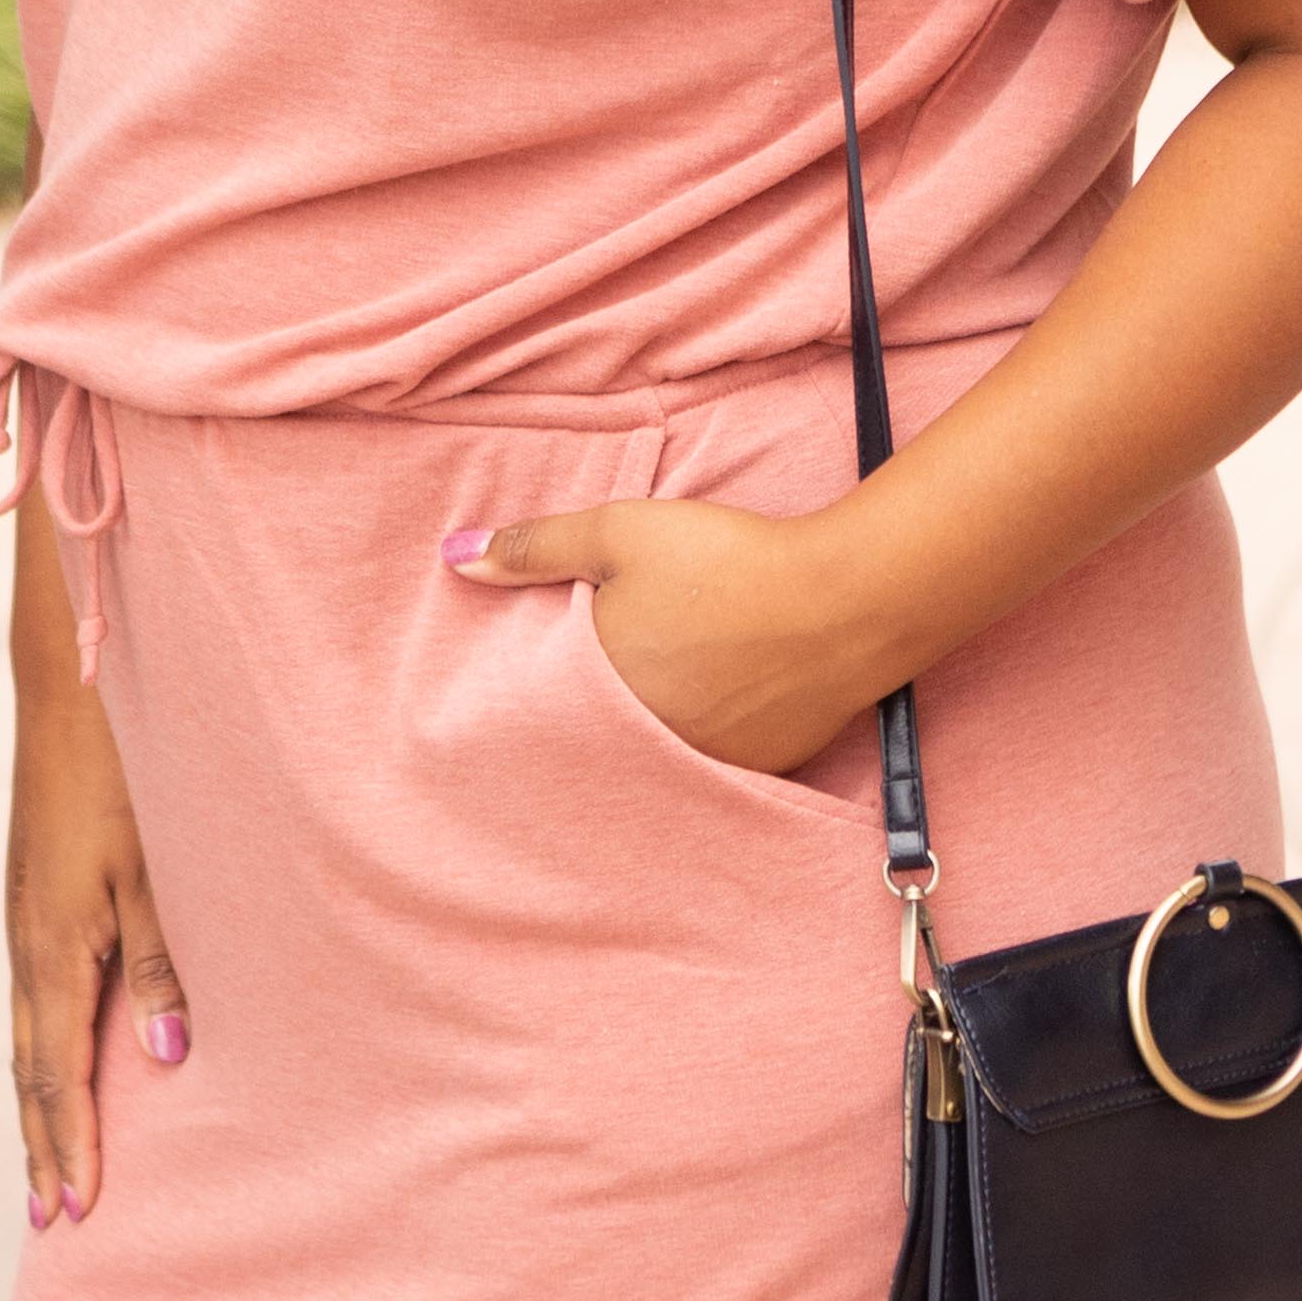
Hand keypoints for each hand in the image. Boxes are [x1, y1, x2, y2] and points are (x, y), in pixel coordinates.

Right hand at [6, 651, 187, 1225]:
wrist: (70, 689)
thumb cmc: (124, 774)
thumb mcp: (156, 870)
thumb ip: (163, 963)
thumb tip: (166, 1056)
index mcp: (53, 947)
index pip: (57, 1073)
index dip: (68, 1143)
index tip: (78, 1209)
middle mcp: (27, 944)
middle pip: (31, 1070)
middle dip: (42, 1146)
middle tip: (50, 1222)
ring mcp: (25, 922)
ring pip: (28, 1039)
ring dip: (38, 1108)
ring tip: (47, 1167)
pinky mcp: (35, 900)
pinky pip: (36, 1002)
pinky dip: (45, 1055)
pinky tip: (60, 1068)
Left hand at [443, 494, 878, 779]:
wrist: (848, 600)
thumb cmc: (728, 559)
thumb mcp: (620, 532)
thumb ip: (536, 547)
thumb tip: (453, 556)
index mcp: (601, 691)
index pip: (549, 699)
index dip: (551, 676)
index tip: (558, 656)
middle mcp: (645, 742)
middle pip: (604, 728)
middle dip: (601, 703)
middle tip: (630, 660)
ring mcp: (705, 762)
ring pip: (658, 746)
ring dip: (655, 721)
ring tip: (678, 674)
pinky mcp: (760, 767)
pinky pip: (713, 756)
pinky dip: (708, 731)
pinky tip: (722, 696)